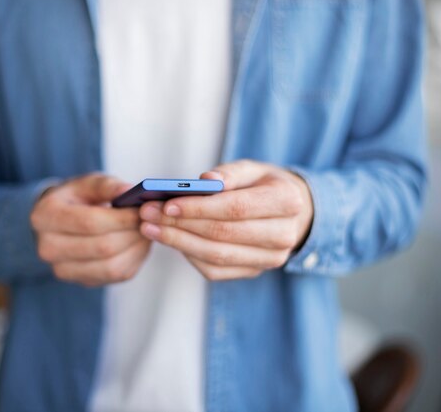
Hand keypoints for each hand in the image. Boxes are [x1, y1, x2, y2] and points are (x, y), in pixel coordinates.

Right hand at [31, 174, 150, 285]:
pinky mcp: (82, 281)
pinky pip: (116, 276)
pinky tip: (139, 244)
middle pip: (102, 247)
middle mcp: (48, 248)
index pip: (89, 222)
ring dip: (136, 249)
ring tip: (145, 232)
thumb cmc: (77, 199)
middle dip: (132, 234)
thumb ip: (107, 185)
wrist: (61, 222)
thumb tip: (129, 191)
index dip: (120, 218)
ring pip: (111, 266)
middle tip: (149, 221)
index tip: (141, 210)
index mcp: (45, 216)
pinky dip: (134, 260)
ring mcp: (63, 269)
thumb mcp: (87, 184)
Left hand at [139, 160, 313, 280]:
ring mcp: (270, 259)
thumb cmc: (265, 185)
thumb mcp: (253, 169)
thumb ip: (230, 173)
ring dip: (178, 243)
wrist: (292, 213)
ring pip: (216, 256)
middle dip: (181, 225)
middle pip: (223, 234)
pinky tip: (171, 240)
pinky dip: (189, 255)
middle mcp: (283, 235)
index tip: (167, 204)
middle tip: (148, 214)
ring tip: (150, 227)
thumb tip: (204, 181)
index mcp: (287, 202)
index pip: (236, 209)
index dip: (199, 208)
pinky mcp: (254, 272)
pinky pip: (215, 270)